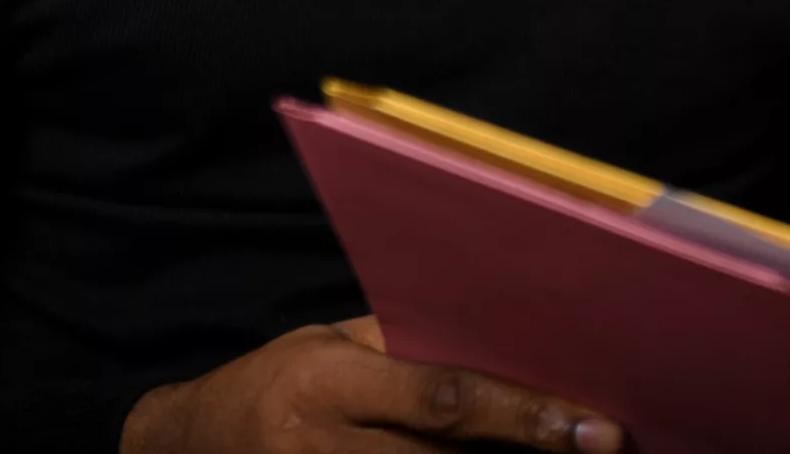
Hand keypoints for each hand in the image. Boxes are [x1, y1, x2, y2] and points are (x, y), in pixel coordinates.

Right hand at [122, 317, 622, 453]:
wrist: (184, 447)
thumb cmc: (273, 382)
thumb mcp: (329, 345)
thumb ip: (406, 349)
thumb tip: (508, 347)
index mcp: (327, 381)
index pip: (442, 399)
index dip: (522, 416)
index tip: (591, 426)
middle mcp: (321, 447)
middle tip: (605, 451)